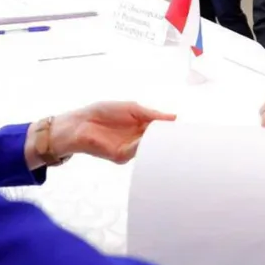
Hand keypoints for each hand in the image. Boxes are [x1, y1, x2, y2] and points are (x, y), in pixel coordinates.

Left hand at [42, 101, 175, 165]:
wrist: (78, 123)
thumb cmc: (101, 113)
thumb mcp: (132, 108)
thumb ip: (152, 114)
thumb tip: (174, 117)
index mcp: (140, 129)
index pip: (160, 132)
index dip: (171, 131)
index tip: (186, 130)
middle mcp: (137, 141)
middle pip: (158, 143)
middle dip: (170, 141)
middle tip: (185, 138)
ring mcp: (129, 150)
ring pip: (149, 149)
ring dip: (160, 144)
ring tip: (173, 138)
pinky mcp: (121, 156)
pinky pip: (137, 152)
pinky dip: (146, 146)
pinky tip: (153, 140)